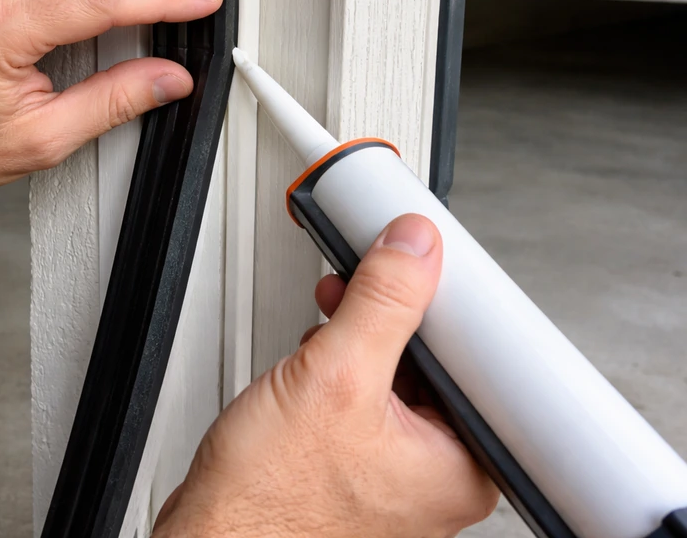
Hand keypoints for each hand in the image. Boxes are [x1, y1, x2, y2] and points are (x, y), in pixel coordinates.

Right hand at [154, 214, 498, 537]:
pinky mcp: (356, 463)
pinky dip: (342, 365)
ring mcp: (395, 470)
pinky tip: (315, 355)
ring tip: (329, 320)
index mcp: (462, 465)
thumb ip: (381, 304)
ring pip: (397, 375)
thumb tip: (414, 248)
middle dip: (392, 315)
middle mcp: (436, 473)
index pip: (481, 358)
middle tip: (361, 284)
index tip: (417, 263)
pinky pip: (366, 396)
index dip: (447, 302)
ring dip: (361, 336)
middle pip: (436, 361)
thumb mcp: (334, 379)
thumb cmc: (271, 504)